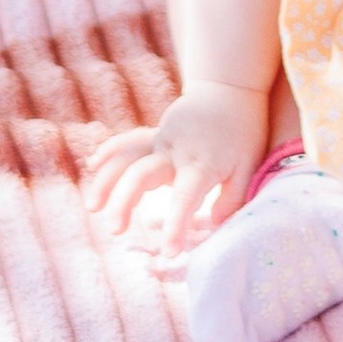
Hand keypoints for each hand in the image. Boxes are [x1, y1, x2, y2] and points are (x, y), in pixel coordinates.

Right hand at [82, 79, 269, 257]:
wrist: (231, 89)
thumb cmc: (244, 133)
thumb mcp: (250, 165)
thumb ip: (233, 197)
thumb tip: (214, 224)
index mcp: (201, 164)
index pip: (185, 199)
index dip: (176, 225)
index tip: (169, 252)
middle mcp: (175, 151)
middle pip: (142, 175)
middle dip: (125, 202)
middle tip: (115, 229)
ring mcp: (161, 140)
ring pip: (127, 158)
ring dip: (107, 180)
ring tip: (94, 207)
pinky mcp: (154, 134)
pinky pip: (128, 141)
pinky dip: (110, 151)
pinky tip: (93, 164)